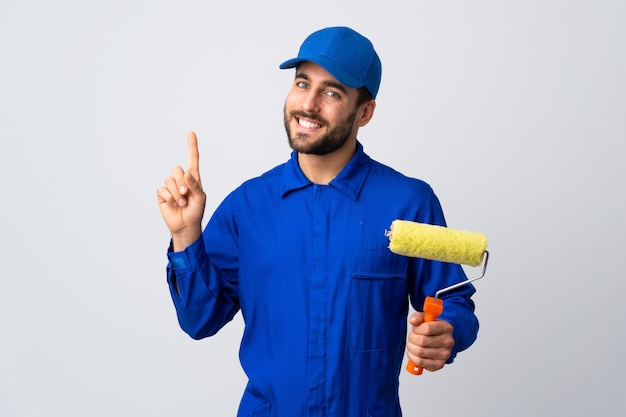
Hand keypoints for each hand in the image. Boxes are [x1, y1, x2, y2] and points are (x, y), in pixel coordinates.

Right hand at [157, 131, 206, 250]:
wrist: (186, 225)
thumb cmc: (196, 211)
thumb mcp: (200, 198)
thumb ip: (195, 184)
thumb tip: (187, 173)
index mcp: (193, 178)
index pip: (192, 159)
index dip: (191, 146)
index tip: (191, 133)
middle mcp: (181, 179)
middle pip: (177, 168)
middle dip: (182, 182)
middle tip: (186, 193)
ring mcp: (171, 186)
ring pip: (169, 179)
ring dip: (177, 193)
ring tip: (182, 202)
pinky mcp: (162, 194)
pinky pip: (163, 189)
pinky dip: (170, 198)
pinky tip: (174, 204)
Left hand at [406, 312, 454, 371]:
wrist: (440, 342)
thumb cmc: (432, 329)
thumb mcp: (425, 319)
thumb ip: (418, 317)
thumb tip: (413, 321)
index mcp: (446, 328)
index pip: (427, 328)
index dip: (417, 329)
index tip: (416, 329)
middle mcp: (448, 341)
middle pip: (422, 341)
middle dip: (412, 338)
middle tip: (412, 337)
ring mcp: (445, 354)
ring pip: (420, 352)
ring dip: (411, 348)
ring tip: (413, 344)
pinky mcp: (439, 364)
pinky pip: (420, 362)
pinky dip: (413, 357)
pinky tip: (414, 353)